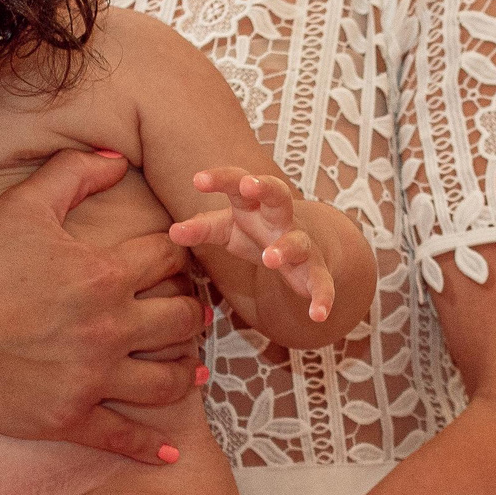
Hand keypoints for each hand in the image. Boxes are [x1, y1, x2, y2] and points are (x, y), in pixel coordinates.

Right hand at [0, 150, 205, 463]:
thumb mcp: (20, 205)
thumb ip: (74, 174)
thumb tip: (119, 160)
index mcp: (102, 275)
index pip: (170, 259)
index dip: (180, 254)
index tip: (177, 259)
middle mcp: (107, 328)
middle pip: (182, 321)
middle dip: (191, 312)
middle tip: (188, 311)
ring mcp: (90, 378)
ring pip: (168, 382)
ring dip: (184, 372)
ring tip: (189, 368)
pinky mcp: (67, 417)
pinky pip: (123, 438)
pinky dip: (152, 448)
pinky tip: (170, 452)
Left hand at [168, 167, 335, 322]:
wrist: (306, 245)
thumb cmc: (256, 231)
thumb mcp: (227, 228)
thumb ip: (201, 228)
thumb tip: (172, 232)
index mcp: (255, 204)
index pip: (238, 183)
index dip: (221, 179)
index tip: (198, 179)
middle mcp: (281, 219)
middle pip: (278, 195)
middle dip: (266, 187)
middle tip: (249, 184)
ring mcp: (301, 244)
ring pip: (297, 241)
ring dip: (286, 248)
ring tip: (270, 258)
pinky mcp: (315, 271)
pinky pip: (322, 283)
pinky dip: (323, 298)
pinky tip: (318, 315)